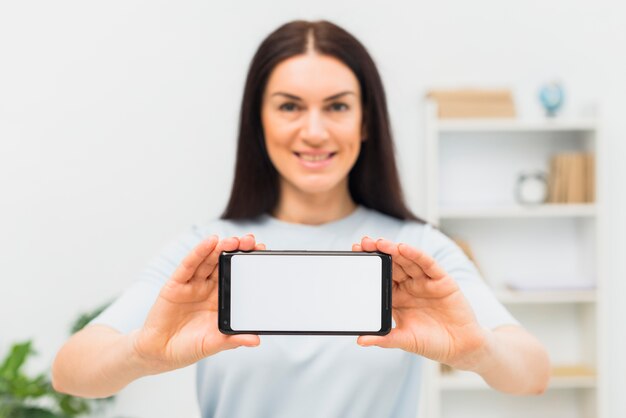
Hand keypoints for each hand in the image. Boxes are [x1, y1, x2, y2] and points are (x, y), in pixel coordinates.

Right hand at [132, 234, 264, 372]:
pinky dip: (199, 252)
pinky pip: (189, 265)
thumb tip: (256, 340)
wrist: (159, 353)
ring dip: (220, 248)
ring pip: (208, 261)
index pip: (238, 276)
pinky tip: (210, 242)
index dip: (248, 263)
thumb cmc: (188, 347)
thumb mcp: (214, 343)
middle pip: (224, 264)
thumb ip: (233, 340)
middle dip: (237, 251)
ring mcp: (192, 284)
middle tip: (250, 241)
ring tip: (233, 240)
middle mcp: (208, 288)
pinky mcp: (176, 284)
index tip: (262, 251)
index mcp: (221, 300)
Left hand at [353, 237, 487, 369]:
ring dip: (394, 250)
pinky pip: (427, 264)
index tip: (355, 254)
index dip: (369, 265)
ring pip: (408, 261)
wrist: (460, 348)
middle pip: (392, 264)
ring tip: (380, 243)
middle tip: (364, 243)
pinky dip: (416, 255)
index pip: (380, 276)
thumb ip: (384, 338)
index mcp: (397, 297)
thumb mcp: (404, 340)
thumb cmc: (431, 343)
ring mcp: (425, 282)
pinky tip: (404, 248)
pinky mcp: (442, 280)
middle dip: (378, 252)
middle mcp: (410, 286)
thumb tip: (360, 340)